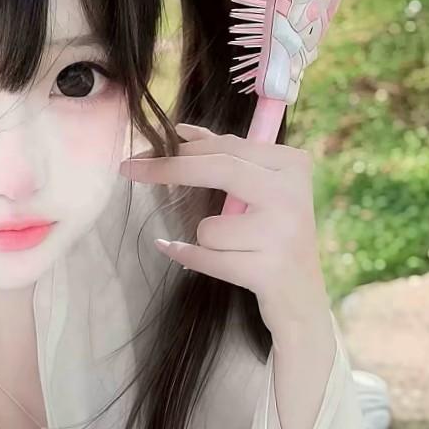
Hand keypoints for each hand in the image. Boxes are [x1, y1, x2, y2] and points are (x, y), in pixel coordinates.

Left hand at [118, 123, 330, 336]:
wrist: (301, 297)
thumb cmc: (272, 236)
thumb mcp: (260, 191)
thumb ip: (225, 158)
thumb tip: (180, 131)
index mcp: (291, 166)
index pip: (227, 147)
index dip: (181, 147)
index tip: (145, 146)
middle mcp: (292, 195)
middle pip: (218, 169)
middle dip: (167, 169)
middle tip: (127, 169)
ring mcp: (282, 233)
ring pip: (208, 227)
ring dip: (204, 241)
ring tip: (231, 250)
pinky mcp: (267, 270)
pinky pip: (205, 258)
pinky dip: (189, 258)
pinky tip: (190, 257)